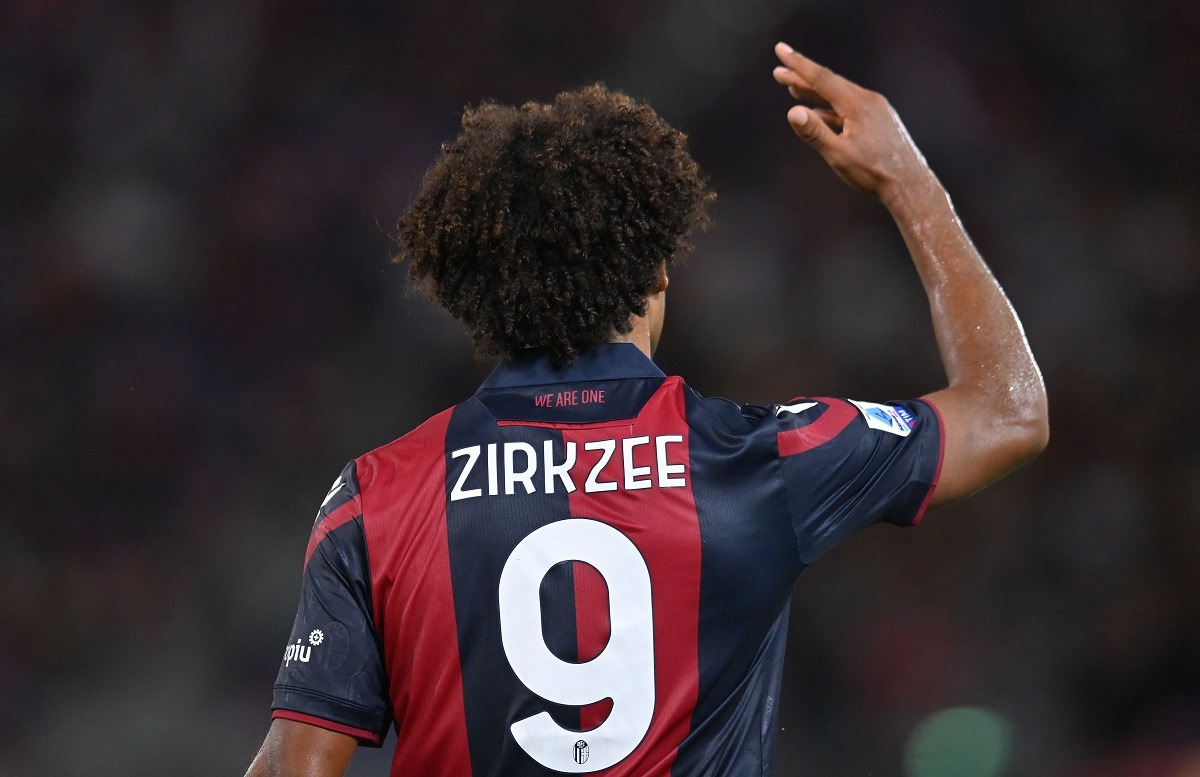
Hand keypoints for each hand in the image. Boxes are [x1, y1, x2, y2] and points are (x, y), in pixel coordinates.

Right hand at [772, 42, 933, 203]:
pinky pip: (848, 108)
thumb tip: (793, 112)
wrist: (909, 184)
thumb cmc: (874, 173)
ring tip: (794, 88)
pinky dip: (830, 108)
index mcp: (857, 105)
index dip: (798, 65)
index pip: (821, 78)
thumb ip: (815, 133)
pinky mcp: (879, 120)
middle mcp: (868, 100)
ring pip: (839, 95)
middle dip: (802, 78)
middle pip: (829, 84)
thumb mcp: (839, 155)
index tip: (780, 50)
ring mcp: (875, 109)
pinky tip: (818, 113)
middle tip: (778, 72)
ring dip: (815, 92)